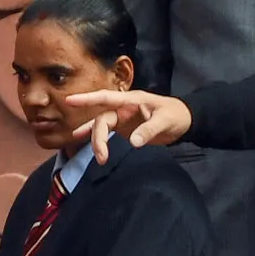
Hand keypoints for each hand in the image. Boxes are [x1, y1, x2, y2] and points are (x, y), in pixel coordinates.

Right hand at [64, 88, 191, 160]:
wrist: (183, 121)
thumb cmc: (175, 115)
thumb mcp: (165, 121)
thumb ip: (149, 130)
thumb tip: (133, 142)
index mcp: (131, 100)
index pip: (105, 98)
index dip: (87, 99)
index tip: (70, 100)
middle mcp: (122, 108)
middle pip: (102, 120)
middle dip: (98, 137)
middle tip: (101, 157)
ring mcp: (122, 118)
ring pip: (101, 127)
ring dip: (96, 140)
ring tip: (97, 157)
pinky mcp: (124, 128)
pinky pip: (106, 133)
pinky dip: (97, 138)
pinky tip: (82, 141)